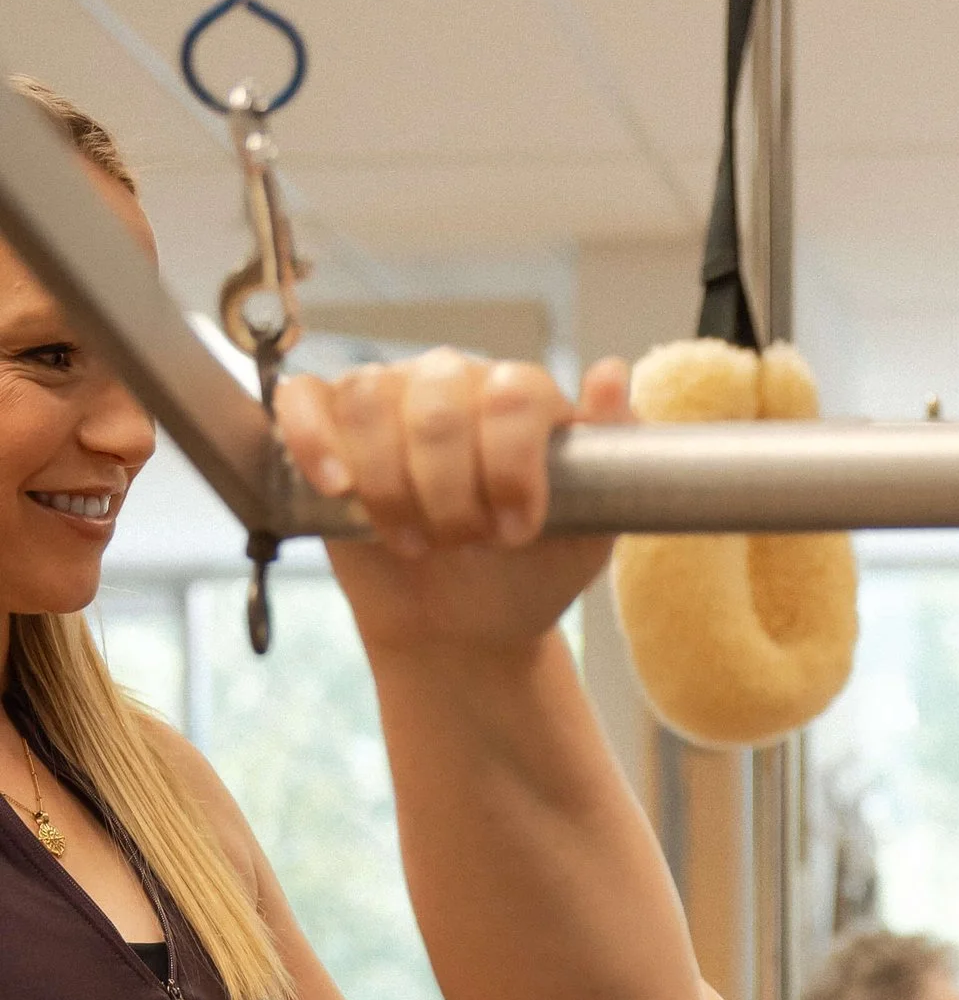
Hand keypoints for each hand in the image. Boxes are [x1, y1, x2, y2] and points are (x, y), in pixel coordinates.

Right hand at [275, 349, 630, 662]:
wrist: (461, 628)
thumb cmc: (527, 574)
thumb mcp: (590, 531)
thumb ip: (613, 451)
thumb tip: (610, 372)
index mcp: (520, 397)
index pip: (513, 393)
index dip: (510, 467)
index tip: (514, 533)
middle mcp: (452, 380)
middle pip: (440, 401)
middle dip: (450, 489)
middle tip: (463, 545)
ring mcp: (387, 395)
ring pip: (373, 400)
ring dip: (392, 486)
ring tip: (415, 542)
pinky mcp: (325, 424)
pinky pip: (305, 400)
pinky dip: (314, 439)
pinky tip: (338, 487)